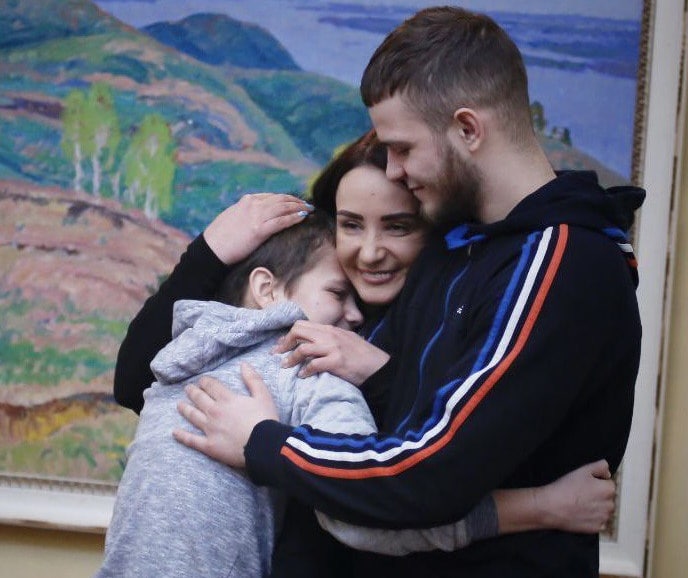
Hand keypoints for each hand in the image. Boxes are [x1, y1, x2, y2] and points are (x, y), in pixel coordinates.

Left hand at [173, 365, 278, 466]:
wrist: (264, 445)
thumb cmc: (265, 420)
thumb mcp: (263, 395)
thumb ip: (253, 379)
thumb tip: (244, 364)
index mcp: (227, 399)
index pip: (211, 386)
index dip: (205, 382)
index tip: (201, 380)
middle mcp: (215, 412)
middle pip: (199, 399)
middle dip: (193, 392)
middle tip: (188, 389)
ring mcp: (210, 429)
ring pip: (193, 416)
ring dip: (185, 409)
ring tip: (179, 405)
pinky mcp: (209, 446)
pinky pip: (192, 440)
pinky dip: (182, 436)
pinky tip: (175, 432)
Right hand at [203, 193, 311, 263]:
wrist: (211, 249)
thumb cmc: (220, 237)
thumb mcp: (233, 217)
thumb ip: (246, 213)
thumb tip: (257, 216)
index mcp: (246, 201)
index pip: (272, 196)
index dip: (286, 198)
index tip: (295, 202)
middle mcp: (252, 205)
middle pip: (281, 199)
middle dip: (296, 201)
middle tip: (307, 204)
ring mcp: (255, 216)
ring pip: (284, 207)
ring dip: (299, 207)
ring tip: (309, 210)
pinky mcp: (258, 230)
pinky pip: (281, 221)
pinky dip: (294, 218)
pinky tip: (303, 217)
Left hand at [274, 320, 389, 385]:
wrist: (380, 367)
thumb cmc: (364, 356)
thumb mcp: (347, 340)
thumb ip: (331, 339)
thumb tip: (315, 342)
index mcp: (331, 329)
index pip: (303, 325)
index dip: (289, 335)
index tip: (281, 345)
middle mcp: (330, 335)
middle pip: (298, 330)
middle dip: (285, 342)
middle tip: (278, 354)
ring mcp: (333, 348)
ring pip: (302, 347)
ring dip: (291, 358)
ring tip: (285, 366)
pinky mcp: (336, 362)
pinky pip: (313, 364)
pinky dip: (305, 371)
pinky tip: (302, 376)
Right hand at [536, 459, 615, 532]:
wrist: (552, 507)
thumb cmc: (566, 487)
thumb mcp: (583, 470)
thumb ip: (600, 467)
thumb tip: (608, 473)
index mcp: (608, 489)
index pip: (609, 484)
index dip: (597, 483)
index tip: (586, 485)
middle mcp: (610, 505)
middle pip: (608, 498)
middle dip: (599, 496)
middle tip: (582, 494)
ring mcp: (603, 518)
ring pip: (604, 511)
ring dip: (596, 508)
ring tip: (580, 504)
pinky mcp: (596, 528)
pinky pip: (599, 522)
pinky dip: (592, 519)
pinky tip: (581, 514)